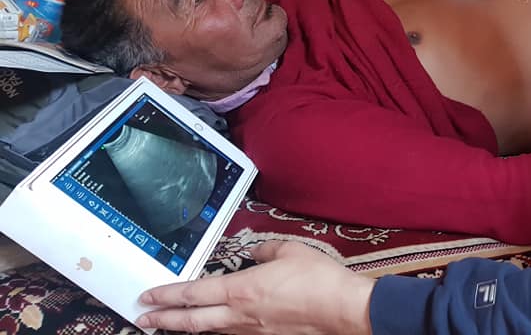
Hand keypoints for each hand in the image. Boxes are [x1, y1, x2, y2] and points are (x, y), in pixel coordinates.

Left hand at [136, 241, 373, 334]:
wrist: (342, 310)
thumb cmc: (318, 281)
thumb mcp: (290, 251)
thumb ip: (266, 250)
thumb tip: (254, 252)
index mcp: (242, 290)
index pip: (194, 294)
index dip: (167, 296)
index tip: (149, 296)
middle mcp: (241, 315)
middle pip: (192, 322)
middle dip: (164, 321)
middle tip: (143, 319)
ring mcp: (253, 331)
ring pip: (210, 332)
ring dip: (187, 327)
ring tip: (171, 325)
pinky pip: (232, 334)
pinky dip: (216, 331)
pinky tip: (214, 328)